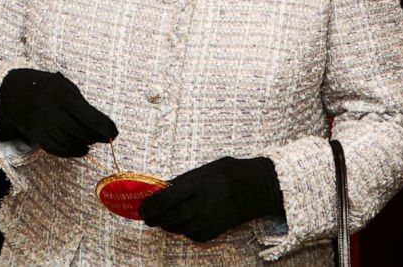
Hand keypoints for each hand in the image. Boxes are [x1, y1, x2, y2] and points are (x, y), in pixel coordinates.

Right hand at [0, 69, 116, 156]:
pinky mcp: (37, 134)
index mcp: (63, 95)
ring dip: (84, 145)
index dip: (104, 127)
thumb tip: (101, 123)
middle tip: (106, 138)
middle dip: (96, 137)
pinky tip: (80, 149)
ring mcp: (43, 124)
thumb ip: (81, 103)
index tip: (114, 133)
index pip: (89, 115)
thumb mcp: (65, 86)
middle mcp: (53, 111)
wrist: (16, 91)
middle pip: (79, 131)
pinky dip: (70, 152)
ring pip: (68, 142)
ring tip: (92, 142)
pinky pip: (55, 148)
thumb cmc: (48, 87)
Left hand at [139, 156, 282, 241]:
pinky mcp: (219, 229)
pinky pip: (195, 235)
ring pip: (181, 228)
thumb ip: (184, 179)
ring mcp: (212, 218)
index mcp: (198, 183)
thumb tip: (162, 189)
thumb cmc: (232, 171)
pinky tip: (182, 225)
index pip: (165, 198)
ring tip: (161, 221)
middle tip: (146, 217)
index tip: (141, 207)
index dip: (150, 205)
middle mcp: (203, 203)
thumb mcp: (206, 168)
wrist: (260, 186)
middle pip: (170, 217)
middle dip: (154, 218)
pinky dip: (185, 232)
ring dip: (167, 226)